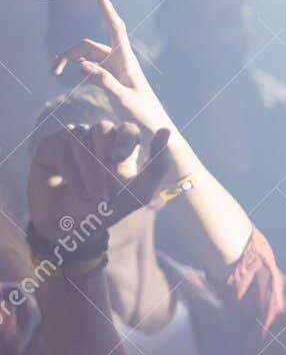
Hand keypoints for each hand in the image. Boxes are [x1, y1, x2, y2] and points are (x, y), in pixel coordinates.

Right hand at [27, 122, 171, 244]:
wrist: (71, 227)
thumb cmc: (106, 210)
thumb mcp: (139, 192)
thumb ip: (157, 165)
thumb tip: (166, 130)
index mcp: (119, 149)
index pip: (127, 129)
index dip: (126, 140)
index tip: (119, 158)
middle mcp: (95, 141)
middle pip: (104, 128)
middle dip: (107, 159)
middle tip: (108, 186)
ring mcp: (72, 141)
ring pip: (82, 137)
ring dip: (91, 172)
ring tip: (92, 196)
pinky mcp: (50, 146)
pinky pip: (63, 146)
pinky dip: (72, 172)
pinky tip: (76, 189)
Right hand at [50, 0, 173, 137]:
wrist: (155, 130)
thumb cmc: (143, 116)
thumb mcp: (124, 100)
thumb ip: (104, 82)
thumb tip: (81, 65)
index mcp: (127, 62)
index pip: (115, 29)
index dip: (106, 10)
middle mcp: (120, 62)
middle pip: (89, 46)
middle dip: (69, 53)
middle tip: (53, 71)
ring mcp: (115, 70)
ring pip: (86, 55)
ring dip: (69, 60)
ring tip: (54, 72)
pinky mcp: (111, 79)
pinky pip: (90, 66)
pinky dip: (76, 66)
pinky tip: (65, 72)